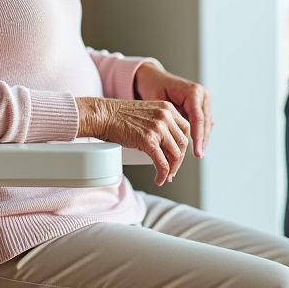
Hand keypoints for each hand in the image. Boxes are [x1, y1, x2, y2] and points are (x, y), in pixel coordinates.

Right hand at [75, 96, 189, 185]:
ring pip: (175, 154)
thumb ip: (160, 125)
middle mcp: (165, 116)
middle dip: (178, 160)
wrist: (103, 115)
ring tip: (165, 176)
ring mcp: (158, 128)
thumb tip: (168, 149)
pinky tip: (159, 179)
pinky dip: (162, 174)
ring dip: (172, 169)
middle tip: (172, 170)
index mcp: (167, 108)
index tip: (177, 156)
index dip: (183, 146)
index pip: (185, 130)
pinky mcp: (148, 140)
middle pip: (183, 143)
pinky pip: (162, 163)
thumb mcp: (147, 114)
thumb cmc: (119, 116)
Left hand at [133, 63, 212, 157]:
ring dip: (202, 138)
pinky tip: (195, 145)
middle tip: (198, 155)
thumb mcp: (157, 101)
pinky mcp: (201, 105)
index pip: (198, 118)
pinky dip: (199, 133)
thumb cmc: (153, 87)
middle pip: (205, 122)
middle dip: (202, 140)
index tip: (197, 152)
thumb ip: (165, 117)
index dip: (198, 137)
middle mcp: (201, 94)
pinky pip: (202, 122)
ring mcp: (203, 99)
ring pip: (206, 124)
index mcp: (193, 91)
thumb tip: (168, 138)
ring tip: (197, 154)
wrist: (154, 78)